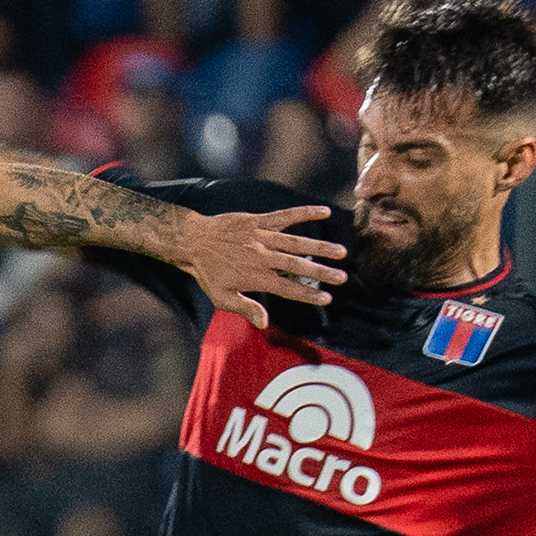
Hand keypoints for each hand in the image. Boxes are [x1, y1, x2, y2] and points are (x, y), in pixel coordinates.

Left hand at [177, 204, 347, 329]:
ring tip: (341, 252)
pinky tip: (324, 212)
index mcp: (254, 277)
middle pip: (296, 265)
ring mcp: (260, 237)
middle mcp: (260, 257)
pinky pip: (284, 215)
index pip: (286, 288)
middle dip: (321, 271)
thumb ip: (245, 309)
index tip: (327, 298)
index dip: (307, 294)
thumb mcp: (221, 298)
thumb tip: (264, 323)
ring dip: (319, 247)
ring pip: (295, 242)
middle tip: (342, 277)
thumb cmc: (208, 272)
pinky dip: (304, 213)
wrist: (192, 241)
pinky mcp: (258, 220)